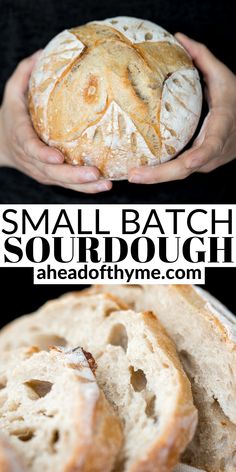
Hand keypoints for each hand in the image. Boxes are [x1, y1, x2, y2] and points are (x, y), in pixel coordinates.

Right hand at [0, 52, 111, 192]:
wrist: (1, 144)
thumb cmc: (12, 115)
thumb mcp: (12, 92)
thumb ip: (25, 74)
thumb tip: (43, 52)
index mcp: (21, 137)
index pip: (31, 148)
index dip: (42, 154)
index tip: (57, 157)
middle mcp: (31, 159)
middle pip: (52, 172)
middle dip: (73, 175)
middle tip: (95, 174)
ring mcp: (41, 171)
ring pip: (62, 182)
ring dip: (84, 186)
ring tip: (106, 185)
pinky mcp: (49, 177)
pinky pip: (67, 185)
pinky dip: (84, 188)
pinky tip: (103, 186)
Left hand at [129, 34, 235, 183]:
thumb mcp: (225, 78)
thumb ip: (203, 58)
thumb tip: (180, 37)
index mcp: (221, 130)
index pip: (209, 148)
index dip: (197, 157)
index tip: (185, 162)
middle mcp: (214, 153)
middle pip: (186, 170)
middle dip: (159, 176)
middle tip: (133, 176)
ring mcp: (207, 163)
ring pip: (180, 174)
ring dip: (156, 177)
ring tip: (132, 176)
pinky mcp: (199, 166)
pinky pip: (179, 171)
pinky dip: (160, 173)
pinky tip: (141, 172)